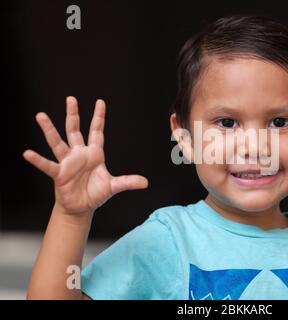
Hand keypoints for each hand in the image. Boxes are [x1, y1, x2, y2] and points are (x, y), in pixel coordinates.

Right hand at [23, 97, 147, 214]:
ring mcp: (68, 162)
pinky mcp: (59, 174)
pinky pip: (47, 165)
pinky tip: (28, 153)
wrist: (81, 207)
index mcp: (94, 154)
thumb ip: (128, 181)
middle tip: (71, 99)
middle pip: (75, 130)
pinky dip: (38, 160)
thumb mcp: (114, 186)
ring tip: (41, 116)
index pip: (97, 131)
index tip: (100, 102)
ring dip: (50, 130)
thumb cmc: (95, 193)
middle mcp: (79, 154)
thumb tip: (145, 182)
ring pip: (58, 142)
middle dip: (73, 114)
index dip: (99, 117)